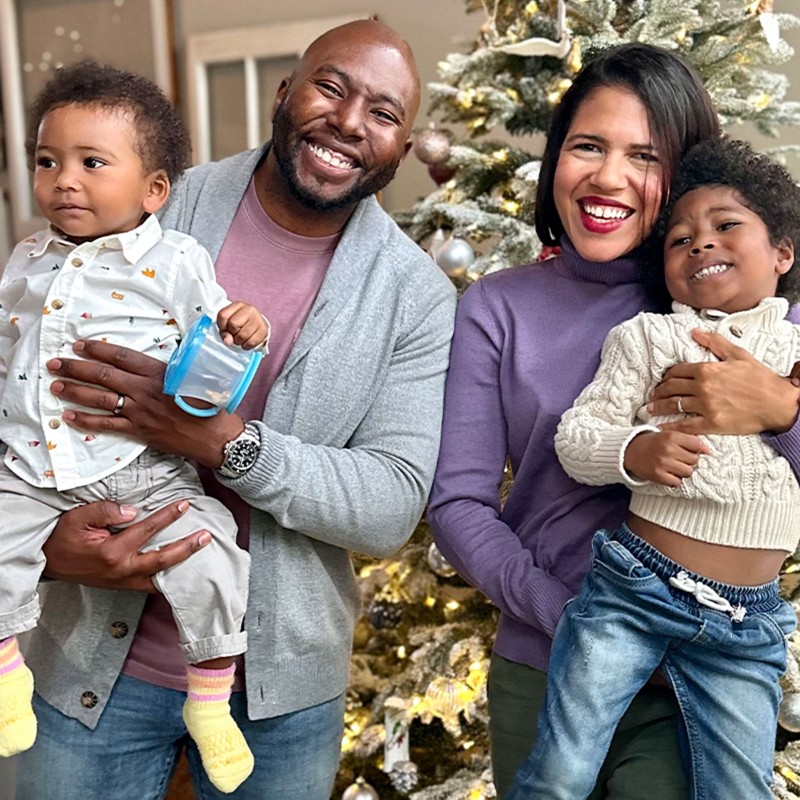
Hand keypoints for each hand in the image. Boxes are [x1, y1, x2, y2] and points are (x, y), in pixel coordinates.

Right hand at [43, 500, 210, 590]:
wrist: (46, 562)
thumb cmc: (61, 538)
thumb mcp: (78, 518)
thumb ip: (105, 511)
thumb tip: (132, 511)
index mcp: (112, 553)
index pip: (147, 531)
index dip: (167, 516)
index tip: (184, 505)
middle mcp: (121, 571)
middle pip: (162, 561)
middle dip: (187, 548)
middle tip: (206, 536)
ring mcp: (122, 582)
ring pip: (159, 578)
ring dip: (181, 565)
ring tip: (201, 553)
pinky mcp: (122, 586)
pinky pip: (150, 584)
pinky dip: (167, 578)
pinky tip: (181, 569)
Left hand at [47, 339, 243, 466]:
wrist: (215, 435)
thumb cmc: (207, 404)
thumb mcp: (189, 378)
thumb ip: (165, 370)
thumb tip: (145, 363)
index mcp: (159, 372)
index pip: (121, 356)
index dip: (97, 349)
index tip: (79, 344)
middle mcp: (146, 390)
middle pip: (104, 375)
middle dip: (76, 367)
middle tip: (55, 363)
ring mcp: (141, 411)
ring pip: (100, 398)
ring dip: (74, 391)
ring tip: (55, 385)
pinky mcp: (140, 431)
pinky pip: (107, 425)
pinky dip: (85, 420)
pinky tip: (69, 416)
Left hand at [217, 302, 269, 349]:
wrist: (256, 325)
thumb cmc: (240, 324)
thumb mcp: (227, 324)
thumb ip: (224, 332)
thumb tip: (228, 341)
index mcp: (238, 305)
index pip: (223, 315)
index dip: (221, 325)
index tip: (225, 327)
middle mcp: (249, 309)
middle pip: (233, 324)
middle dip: (232, 333)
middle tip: (235, 333)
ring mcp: (258, 319)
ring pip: (242, 335)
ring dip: (238, 341)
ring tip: (240, 338)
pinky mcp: (264, 330)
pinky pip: (251, 342)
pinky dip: (246, 346)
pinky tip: (246, 342)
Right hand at [624, 431, 708, 486]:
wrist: (628, 450)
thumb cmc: (652, 442)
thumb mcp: (668, 434)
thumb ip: (687, 439)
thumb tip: (707, 451)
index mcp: (672, 436)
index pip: (697, 445)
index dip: (695, 449)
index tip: (688, 450)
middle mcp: (668, 449)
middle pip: (694, 460)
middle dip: (689, 460)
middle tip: (678, 458)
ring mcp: (663, 463)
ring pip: (688, 472)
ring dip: (683, 471)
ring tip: (673, 466)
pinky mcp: (657, 475)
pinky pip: (676, 482)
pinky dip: (674, 480)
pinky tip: (668, 474)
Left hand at [649, 330, 799, 434]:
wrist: (778, 402)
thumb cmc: (760, 378)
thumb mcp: (738, 355)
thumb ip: (715, 343)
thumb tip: (695, 332)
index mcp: (707, 369)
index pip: (677, 371)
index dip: (666, 376)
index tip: (662, 380)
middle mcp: (703, 387)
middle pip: (671, 388)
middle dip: (659, 391)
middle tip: (652, 395)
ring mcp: (706, 406)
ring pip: (674, 406)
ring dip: (659, 407)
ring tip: (651, 409)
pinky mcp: (712, 423)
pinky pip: (685, 426)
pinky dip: (671, 427)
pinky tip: (661, 427)